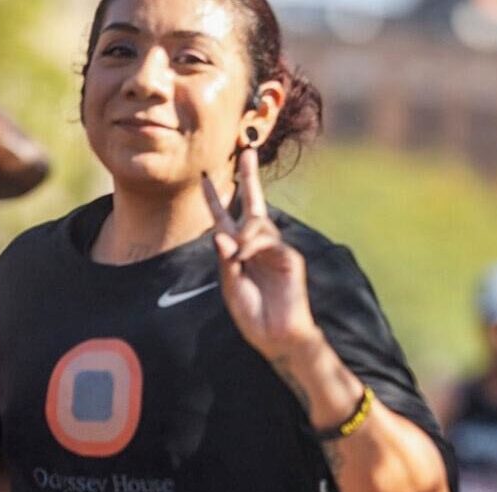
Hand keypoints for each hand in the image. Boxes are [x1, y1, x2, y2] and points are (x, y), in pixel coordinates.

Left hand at [202, 149, 318, 360]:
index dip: (215, 198)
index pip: (225, 218)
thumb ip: (225, 261)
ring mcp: (275, 250)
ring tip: (240, 256)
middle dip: (250, 177)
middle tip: (247, 151)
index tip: (206, 178)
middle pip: (253, 204)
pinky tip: (246, 257)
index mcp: (238, 252)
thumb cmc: (253, 315)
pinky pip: (267, 241)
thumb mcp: (230, 288)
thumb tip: (221, 233)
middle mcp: (257, 246)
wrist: (277, 336)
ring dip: (244, 235)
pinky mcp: (290, 258)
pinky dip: (253, 246)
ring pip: (257, 223)